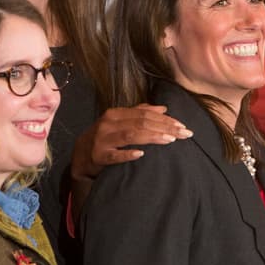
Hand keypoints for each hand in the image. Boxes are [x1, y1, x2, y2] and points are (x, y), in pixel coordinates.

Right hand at [70, 104, 191, 181]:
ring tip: (170, 140)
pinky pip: (114, 155)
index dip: (165, 119)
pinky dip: (128, 154)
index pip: (145, 114)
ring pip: (131, 135)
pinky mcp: (98, 156)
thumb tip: (163, 108)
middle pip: (141, 123)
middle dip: (165, 127)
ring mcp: (103, 139)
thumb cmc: (105, 138)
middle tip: (183, 134)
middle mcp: (108, 123)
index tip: (182, 125)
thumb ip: (140, 114)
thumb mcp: (120, 123)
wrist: (80, 156)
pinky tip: (141, 155)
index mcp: (115, 114)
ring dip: (152, 137)